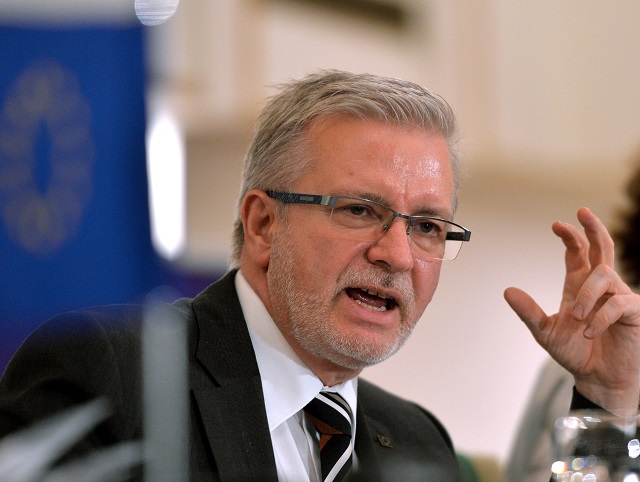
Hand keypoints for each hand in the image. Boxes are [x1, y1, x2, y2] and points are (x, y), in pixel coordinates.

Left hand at [504, 207, 639, 414]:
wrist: (597, 379)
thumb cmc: (575, 353)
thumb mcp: (545, 333)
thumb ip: (529, 312)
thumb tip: (507, 291)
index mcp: (578, 285)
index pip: (577, 252)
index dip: (570, 236)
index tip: (556, 224)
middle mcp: (600, 287)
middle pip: (602, 247)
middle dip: (593, 228)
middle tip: (582, 211)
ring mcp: (619, 297)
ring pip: (605, 276)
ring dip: (588, 296)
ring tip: (578, 321)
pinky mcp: (633, 313)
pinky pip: (620, 303)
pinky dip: (601, 316)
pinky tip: (590, 331)